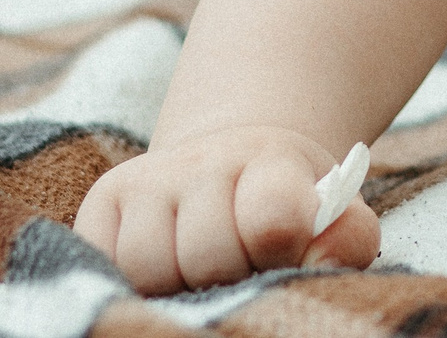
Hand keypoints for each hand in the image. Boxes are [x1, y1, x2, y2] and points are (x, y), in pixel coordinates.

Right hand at [74, 125, 380, 293]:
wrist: (231, 162)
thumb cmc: (291, 206)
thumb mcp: (335, 214)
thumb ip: (345, 238)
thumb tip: (317, 262)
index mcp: (271, 160)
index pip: (274, 220)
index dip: (281, 255)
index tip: (287, 257)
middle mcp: (202, 160)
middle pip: (208, 257)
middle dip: (231, 278)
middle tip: (245, 267)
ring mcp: (146, 179)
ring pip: (147, 267)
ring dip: (178, 287)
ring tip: (204, 274)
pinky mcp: (101, 203)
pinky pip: (104, 265)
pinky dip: (131, 283)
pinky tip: (164, 271)